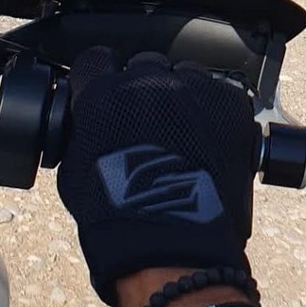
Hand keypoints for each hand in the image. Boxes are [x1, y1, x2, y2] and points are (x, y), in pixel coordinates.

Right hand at [57, 49, 259, 306]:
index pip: (96, 60)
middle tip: (150, 121)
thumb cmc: (116, 220)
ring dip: (182, 95)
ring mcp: (191, 88)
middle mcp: (146, 80)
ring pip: (186, 74)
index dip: (102, 76)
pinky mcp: (228, 103)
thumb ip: (84, 130)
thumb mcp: (76, 169)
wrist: (172, 246)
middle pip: (145, 64)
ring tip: (185, 133)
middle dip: (144, 87)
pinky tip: (210, 140)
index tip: (107, 88)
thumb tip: (91, 121)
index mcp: (101, 93)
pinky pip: (220, 92)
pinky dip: (215, 111)